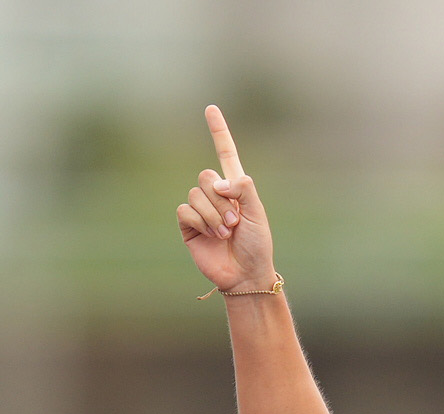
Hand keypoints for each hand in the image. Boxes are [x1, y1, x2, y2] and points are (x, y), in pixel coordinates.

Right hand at [177, 105, 277, 294]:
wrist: (244, 274)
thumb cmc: (256, 245)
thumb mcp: (257, 212)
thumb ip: (243, 189)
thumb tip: (218, 182)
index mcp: (235, 187)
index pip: (225, 153)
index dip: (218, 131)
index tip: (210, 109)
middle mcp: (216, 195)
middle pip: (206, 176)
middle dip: (222, 201)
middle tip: (235, 223)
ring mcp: (200, 210)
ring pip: (196, 194)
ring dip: (213, 215)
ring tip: (225, 233)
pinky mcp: (188, 226)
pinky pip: (186, 210)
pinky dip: (200, 222)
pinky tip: (211, 236)